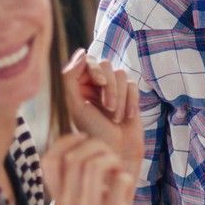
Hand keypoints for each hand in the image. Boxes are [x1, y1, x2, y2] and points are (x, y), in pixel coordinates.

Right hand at [41, 133, 154, 204]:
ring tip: (118, 168)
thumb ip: (77, 171)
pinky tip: (126, 182)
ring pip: (94, 165)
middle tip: (110, 157)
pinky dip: (124, 175)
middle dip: (96, 146)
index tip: (84, 137)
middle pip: (74, 158)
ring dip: (111, 159)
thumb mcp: (85, 193)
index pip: (47, 161)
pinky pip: (118, 180)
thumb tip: (78, 135)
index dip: (65, 142)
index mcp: (58, 198)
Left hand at [61, 50, 144, 164]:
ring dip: (120, 98)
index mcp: (78, 85)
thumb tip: (82, 53)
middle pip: (106, 65)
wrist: (118, 152)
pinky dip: (132, 102)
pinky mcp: (131, 95)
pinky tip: (128, 118)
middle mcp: (95, 84)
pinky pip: (134, 85)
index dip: (96, 69)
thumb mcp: (76, 105)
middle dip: (110, 87)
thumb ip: (70, 78)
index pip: (88, 61)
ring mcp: (114, 89)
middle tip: (109, 108)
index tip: (100, 83)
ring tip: (116, 118)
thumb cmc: (94, 132)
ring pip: (121, 74)